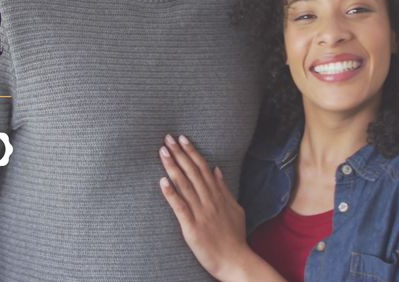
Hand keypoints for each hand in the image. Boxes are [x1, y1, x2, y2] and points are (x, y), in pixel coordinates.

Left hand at [158, 134, 256, 280]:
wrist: (236, 261)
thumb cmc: (235, 237)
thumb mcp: (235, 208)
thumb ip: (225, 189)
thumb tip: (217, 169)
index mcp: (219, 195)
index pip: (203, 168)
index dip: (192, 152)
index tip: (182, 138)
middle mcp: (210, 200)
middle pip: (192, 172)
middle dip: (179, 154)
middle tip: (167, 138)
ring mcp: (201, 213)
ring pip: (185, 185)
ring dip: (173, 167)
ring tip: (162, 152)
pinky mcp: (192, 227)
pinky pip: (180, 207)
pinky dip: (171, 194)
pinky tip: (162, 181)